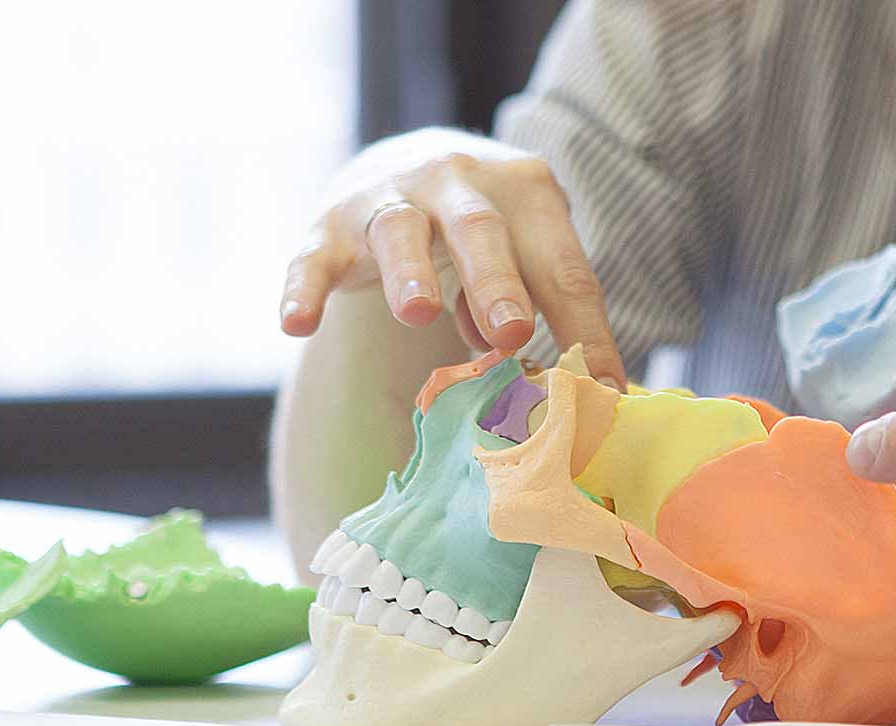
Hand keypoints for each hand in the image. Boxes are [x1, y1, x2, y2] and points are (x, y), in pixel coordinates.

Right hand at [277, 127, 626, 385]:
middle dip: (496, 280)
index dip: (582, 326)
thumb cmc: (490, 231)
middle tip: (512, 331)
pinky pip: (313, 257)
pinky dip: (304, 288)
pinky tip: (297, 324)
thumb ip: (550, 311)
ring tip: (417, 313)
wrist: (408, 163)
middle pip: (479, 230)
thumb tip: (590, 392)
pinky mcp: (330, 224)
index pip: (561, 264)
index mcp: (525, 191)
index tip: (598, 388)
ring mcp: (390, 198)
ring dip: (408, 271)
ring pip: (399, 229)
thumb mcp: (530, 253)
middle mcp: (457, 180)